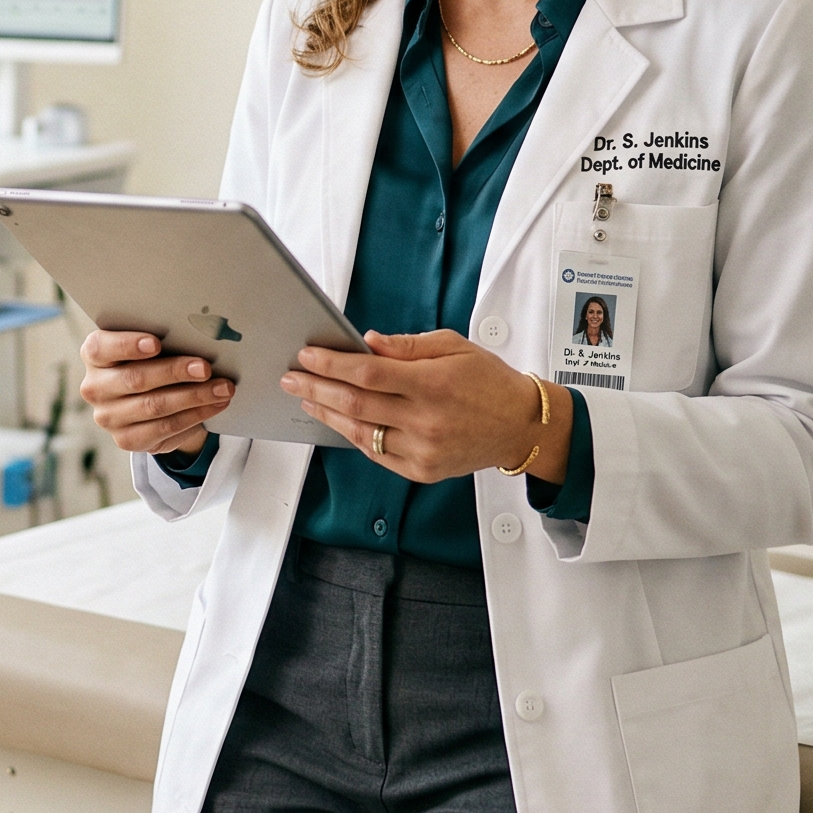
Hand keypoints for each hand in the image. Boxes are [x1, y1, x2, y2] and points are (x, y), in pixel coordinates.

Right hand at [78, 330, 234, 455]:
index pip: (101, 348)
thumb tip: (203, 334)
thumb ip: (164, 337)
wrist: (149, 397)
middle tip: (206, 368)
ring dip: (194, 397)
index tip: (156, 343)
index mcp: (95, 355)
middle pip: (136, 379)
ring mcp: (108, 417)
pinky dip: (195, 416)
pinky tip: (215, 405)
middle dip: (175, 372)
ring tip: (223, 388)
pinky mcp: (126, 440)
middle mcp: (95, 387)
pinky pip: (165, 428)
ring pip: (154, 406)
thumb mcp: (151, 344)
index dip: (127, 345)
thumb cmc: (154, 358)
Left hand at [281, 330, 571, 484]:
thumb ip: (407, 346)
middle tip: (292, 377)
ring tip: (307, 398)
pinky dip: (352, 435)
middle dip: (316, 388)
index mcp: (433, 384)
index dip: (331, 364)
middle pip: (354, 404)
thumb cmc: (489, 381)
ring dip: (327, 413)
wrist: (520, 426)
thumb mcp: (454, 346)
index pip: (367, 372)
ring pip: (359, 432)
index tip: (307, 355)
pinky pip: (375, 453)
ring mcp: (422, 450)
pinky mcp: (421, 470)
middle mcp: (425, 420)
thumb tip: (366, 342)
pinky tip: (337, 420)